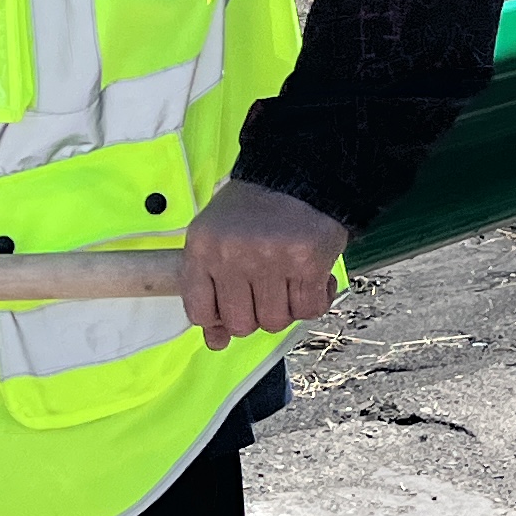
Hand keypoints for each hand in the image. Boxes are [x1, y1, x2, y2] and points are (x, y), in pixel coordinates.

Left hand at [179, 179, 347, 350]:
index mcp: (202, 248)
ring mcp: (270, 260)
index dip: (219, 318)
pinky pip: (309, 310)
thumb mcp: (217, 240)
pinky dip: (314, 300)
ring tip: (290, 278)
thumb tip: (216, 342)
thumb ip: (210, 291)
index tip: (234, 304)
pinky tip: (313, 278)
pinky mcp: (307, 263)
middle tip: (266, 287)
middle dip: (256, 313)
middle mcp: (232, 255)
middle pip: (241, 324)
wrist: (298, 173)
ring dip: (286, 307)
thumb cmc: (253, 210)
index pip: (200, 312)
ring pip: (276, 321)